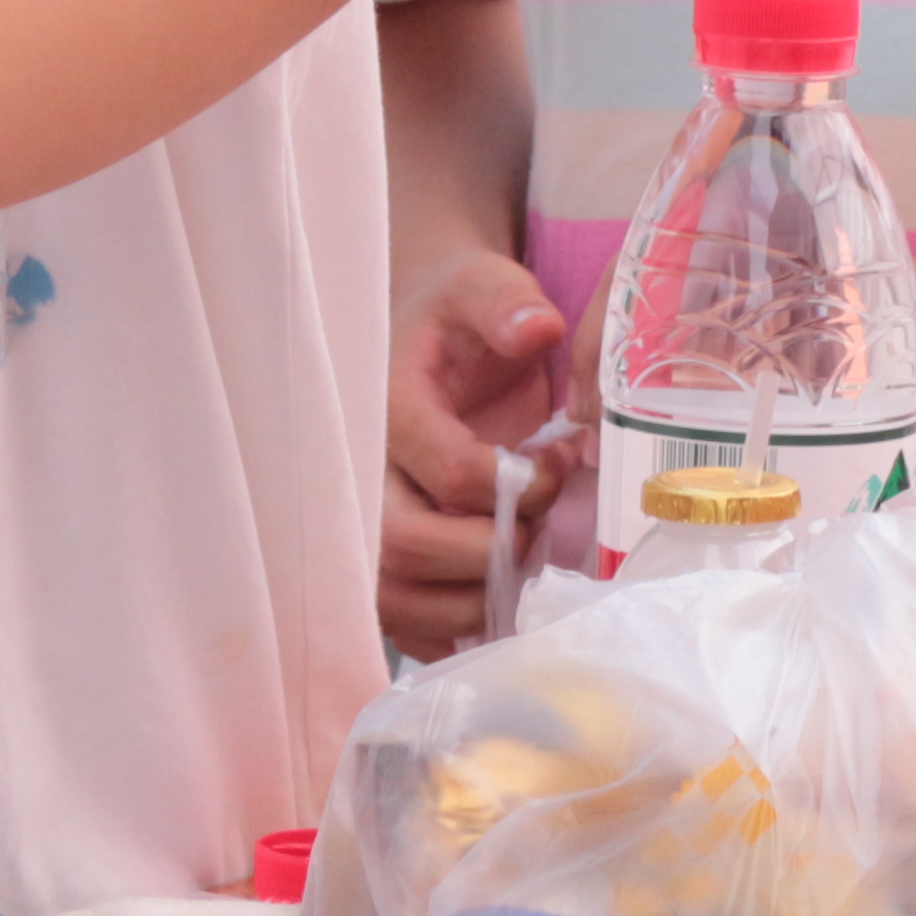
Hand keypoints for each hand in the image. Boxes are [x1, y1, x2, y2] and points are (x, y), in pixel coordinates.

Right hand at [381, 248, 570, 659]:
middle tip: (535, 527)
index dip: (516, 485)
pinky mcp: (378, 563)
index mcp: (386, 406)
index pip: (448, 472)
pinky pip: (403, 625)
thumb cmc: (457, 322)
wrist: (425, 342)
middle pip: (404, 547)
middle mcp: (362, 473)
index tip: (554, 465)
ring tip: (519, 558)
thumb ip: (506, 302)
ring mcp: (363, 522)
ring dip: (476, 596)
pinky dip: (452, 628)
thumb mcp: (482, 287)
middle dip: (490, 550)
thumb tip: (539, 329)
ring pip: (398, 597)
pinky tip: (493, 597)